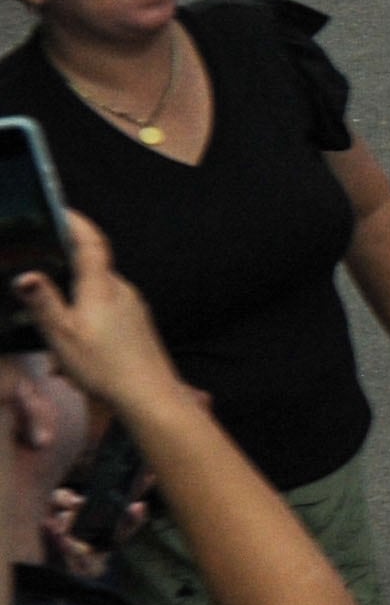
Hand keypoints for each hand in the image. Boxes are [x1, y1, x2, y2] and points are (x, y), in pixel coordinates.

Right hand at [9, 214, 184, 420]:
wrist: (148, 394)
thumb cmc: (103, 366)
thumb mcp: (62, 335)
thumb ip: (44, 303)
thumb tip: (25, 275)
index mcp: (102, 287)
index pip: (91, 242)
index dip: (76, 222)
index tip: (60, 209)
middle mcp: (122, 290)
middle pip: (91, 269)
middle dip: (65, 272)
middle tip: (41, 279)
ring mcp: (133, 307)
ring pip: (96, 295)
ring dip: (74, 306)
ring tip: (55, 332)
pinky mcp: (136, 324)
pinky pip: (106, 313)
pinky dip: (86, 322)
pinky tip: (74, 352)